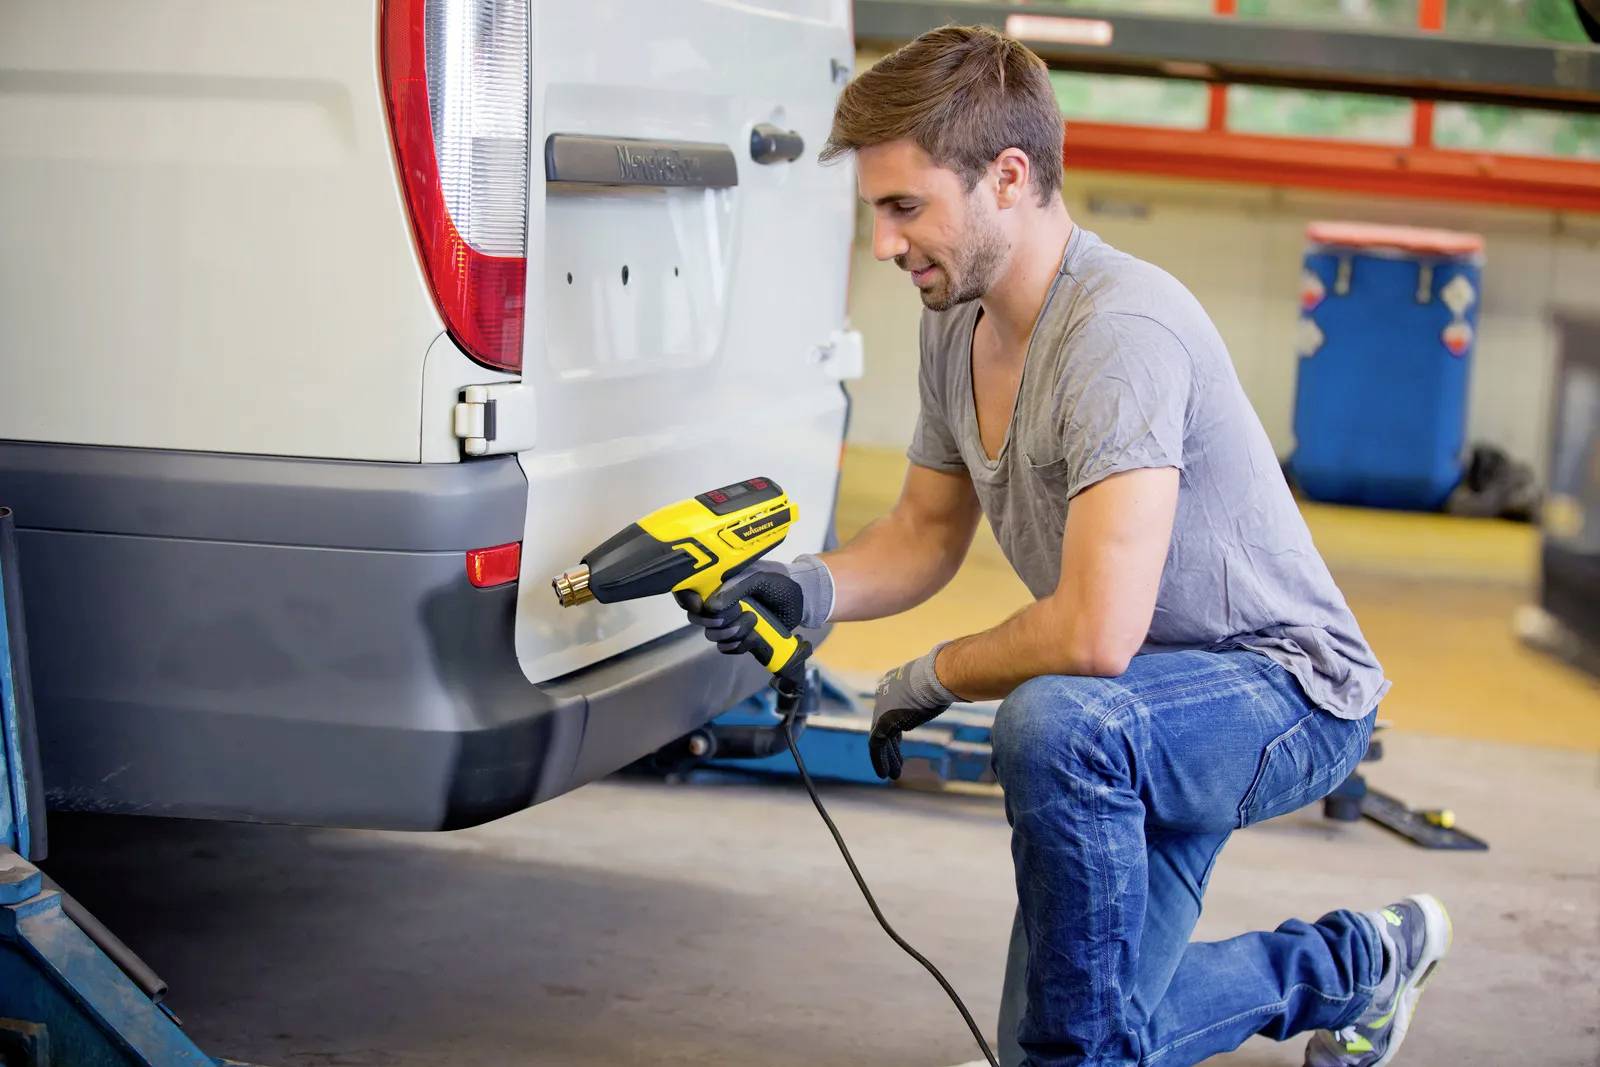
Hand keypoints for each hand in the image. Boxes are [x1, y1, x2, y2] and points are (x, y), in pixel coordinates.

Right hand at [683, 555, 832, 656]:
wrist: (802, 600)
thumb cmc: (780, 582)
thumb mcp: (759, 578)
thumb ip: (735, 588)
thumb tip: (711, 606)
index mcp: (719, 582)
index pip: (690, 591)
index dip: (688, 600)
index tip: (701, 606)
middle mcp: (720, 602)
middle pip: (698, 618)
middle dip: (716, 621)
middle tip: (737, 614)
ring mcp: (729, 621)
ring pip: (713, 635)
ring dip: (732, 633)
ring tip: (754, 622)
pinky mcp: (740, 637)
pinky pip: (727, 648)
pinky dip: (738, 646)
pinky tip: (754, 637)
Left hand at [868, 645, 958, 779]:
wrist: (939, 677)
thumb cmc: (948, 679)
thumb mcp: (941, 686)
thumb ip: (938, 696)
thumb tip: (956, 698)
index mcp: (895, 682)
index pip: (893, 710)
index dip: (897, 729)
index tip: (901, 743)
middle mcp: (884, 694)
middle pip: (886, 725)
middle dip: (892, 747)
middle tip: (898, 764)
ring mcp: (881, 707)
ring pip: (880, 738)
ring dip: (888, 758)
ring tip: (893, 776)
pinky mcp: (881, 721)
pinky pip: (876, 745)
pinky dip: (879, 760)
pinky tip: (885, 773)